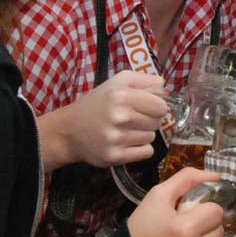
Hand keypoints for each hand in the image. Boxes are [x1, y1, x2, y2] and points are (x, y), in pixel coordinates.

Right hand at [49, 70, 167, 168]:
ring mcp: (116, 138)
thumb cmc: (97, 104)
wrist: (70, 130)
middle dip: (149, 120)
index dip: (157, 107)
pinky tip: (126, 142)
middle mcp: (119, 117)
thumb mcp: (118, 82)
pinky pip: (146, 152)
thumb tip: (165, 87)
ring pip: (151, 137)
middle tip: (131, 118)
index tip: (147, 107)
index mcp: (121, 96)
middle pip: (158, 122)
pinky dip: (139, 149)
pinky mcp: (114, 156)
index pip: (161, 106)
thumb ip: (144, 79)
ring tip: (125, 130)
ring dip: (142, 134)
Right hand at [127, 168, 225, 236]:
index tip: (190, 216)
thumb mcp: (157, 197)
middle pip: (220, 233)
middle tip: (187, 232)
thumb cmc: (140, 230)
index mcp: (183, 229)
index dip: (204, 211)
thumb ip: (187, 179)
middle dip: (206, 229)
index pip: (217, 212)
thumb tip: (217, 176)